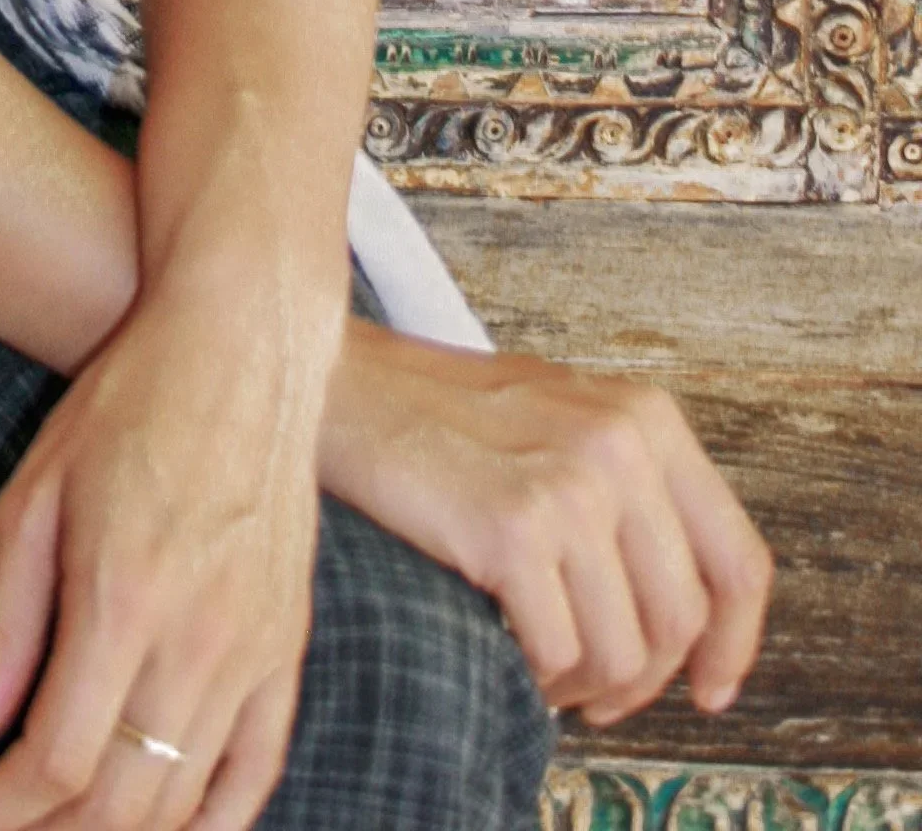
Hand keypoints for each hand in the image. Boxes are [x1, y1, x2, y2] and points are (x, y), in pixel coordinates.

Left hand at [0, 280, 337, 828]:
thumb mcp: (31, 496)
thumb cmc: (126, 405)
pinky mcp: (289, 649)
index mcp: (122, 599)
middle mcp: (199, 642)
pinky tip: (160, 830)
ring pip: (184, 805)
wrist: (243, 347)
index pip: (56, 762)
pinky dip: (207, 824)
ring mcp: (256, 653)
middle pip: (120, 805)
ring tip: (53, 828)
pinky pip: (256, 775)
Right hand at [317, 319, 771, 730]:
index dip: (734, 644)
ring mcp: (569, 486)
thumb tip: (685, 622)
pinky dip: (536, 677)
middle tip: (598, 692)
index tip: (712, 687)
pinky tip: (507, 648)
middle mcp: (622, 447)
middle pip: (681, 621)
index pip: (739, 559)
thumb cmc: (442, 414)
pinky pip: (558, 654)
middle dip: (643, 679)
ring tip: (543, 665)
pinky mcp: (511, 528)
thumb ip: (631, 494)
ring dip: (585, 684)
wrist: (340, 387)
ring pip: (623, 650)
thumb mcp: (564, 422)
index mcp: (647, 419)